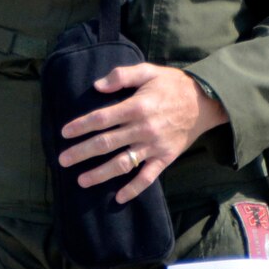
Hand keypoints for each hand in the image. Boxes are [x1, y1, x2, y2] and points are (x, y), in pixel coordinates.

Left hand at [57, 65, 227, 202]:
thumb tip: (97, 85)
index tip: (64, 133)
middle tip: (62, 160)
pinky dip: (134, 189)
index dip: (81, 126)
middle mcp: (142, 129)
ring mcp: (154, 146)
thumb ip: (122, 76)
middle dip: (82, 152)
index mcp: (136, 106)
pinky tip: (119, 197)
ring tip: (81, 181)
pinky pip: (148, 177)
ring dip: (101, 174)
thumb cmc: (172, 84)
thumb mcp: (148, 71)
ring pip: (123, 163)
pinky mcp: (165, 158)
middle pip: (106, 143)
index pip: (102, 118)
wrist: (205, 101)